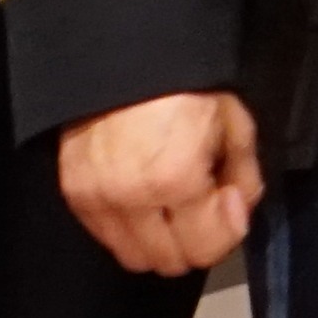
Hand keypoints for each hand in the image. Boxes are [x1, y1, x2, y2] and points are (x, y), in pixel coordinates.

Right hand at [57, 92, 263, 275]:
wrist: (124, 55)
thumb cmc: (184, 82)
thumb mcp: (233, 120)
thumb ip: (244, 175)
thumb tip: (238, 210)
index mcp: (175, 179)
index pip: (205, 248)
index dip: (228, 229)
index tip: (229, 200)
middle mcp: (130, 198)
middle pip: (169, 262)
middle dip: (195, 241)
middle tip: (204, 207)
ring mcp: (96, 199)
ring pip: (134, 257)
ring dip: (161, 241)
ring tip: (174, 204)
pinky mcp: (73, 193)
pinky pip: (106, 236)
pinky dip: (130, 229)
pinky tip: (145, 198)